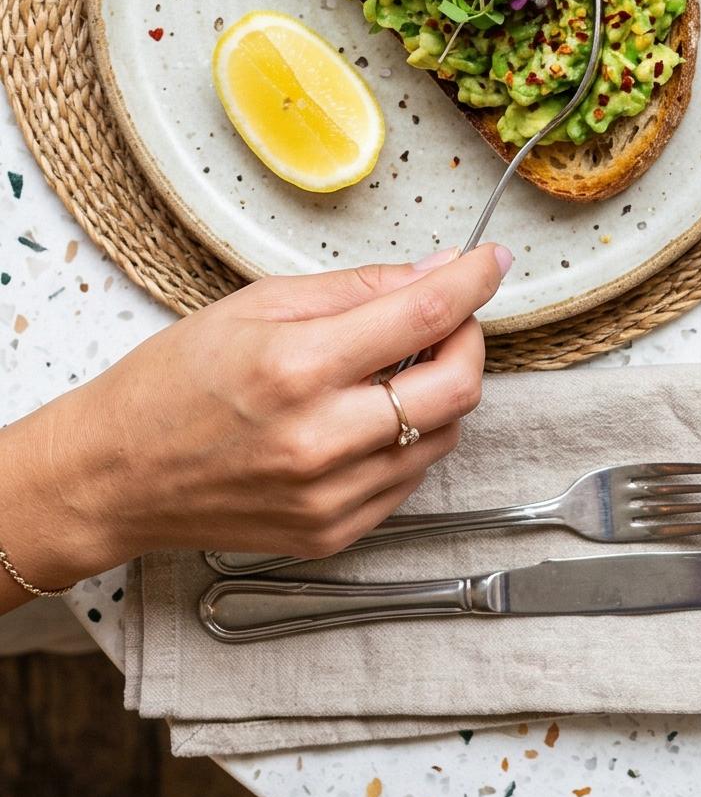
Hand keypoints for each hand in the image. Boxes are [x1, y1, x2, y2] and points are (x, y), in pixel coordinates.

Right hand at [0, 245, 506, 594]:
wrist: (113, 475)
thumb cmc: (172, 382)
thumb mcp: (257, 305)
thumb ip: (357, 290)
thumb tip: (434, 274)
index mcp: (298, 367)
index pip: (424, 316)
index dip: (473, 282)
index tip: (491, 262)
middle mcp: (320, 439)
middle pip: (458, 386)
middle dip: (468, 341)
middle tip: (444, 320)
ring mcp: (329, 496)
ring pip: (442, 436)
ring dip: (437, 394)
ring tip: (388, 372)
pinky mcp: (331, 534)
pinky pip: (407, 479)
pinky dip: (405, 440)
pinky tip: (362, 420)